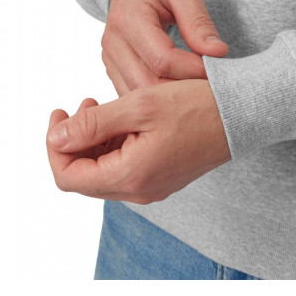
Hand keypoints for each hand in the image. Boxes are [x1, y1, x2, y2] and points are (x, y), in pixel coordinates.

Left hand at [46, 79, 231, 203]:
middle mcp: (140, 190)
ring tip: (104, 107)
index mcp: (130, 175)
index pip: (68, 176)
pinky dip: (114, 146)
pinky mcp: (162, 178)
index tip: (60, 113)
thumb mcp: (139, 105)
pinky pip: (125, 169)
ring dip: (94, 142)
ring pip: (103, 172)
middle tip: (84, 104)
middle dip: (74, 141)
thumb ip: (93, 124)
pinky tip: (124, 120)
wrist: (240, 116)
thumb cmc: (197, 106)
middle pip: (84, 177)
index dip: (55, 145)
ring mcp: (152, 186)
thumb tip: (57, 137)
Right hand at [102, 0, 228, 94]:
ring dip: (170, 97)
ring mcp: (110, 58)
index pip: (162, 60)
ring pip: (139, 94)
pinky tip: (180, 87)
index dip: (193, 70)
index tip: (216, 67)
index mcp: (129, 18)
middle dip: (182, 89)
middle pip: (148, 84)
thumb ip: (199, 22)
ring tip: (196, 87)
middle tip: (209, 84)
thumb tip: (218, 53)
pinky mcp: (113, 67)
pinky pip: (133, 92)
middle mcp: (113, 42)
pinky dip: (157, 96)